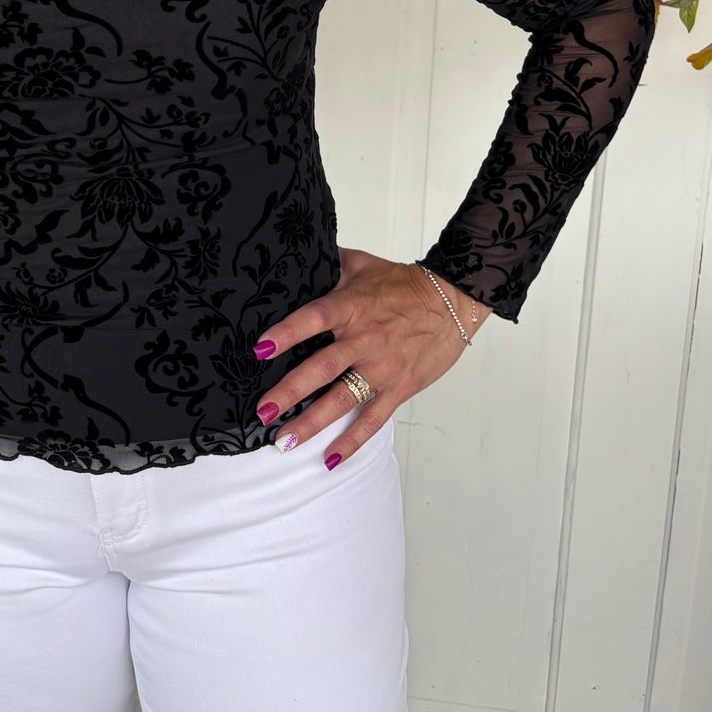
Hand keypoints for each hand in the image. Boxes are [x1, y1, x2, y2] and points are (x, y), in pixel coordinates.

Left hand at [251, 247, 487, 464]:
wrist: (451, 302)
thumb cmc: (404, 284)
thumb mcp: (361, 264)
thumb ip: (328, 262)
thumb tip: (297, 252)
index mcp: (352, 307)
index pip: (314, 318)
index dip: (287, 332)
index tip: (261, 349)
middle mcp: (364, 339)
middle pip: (322, 368)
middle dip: (290, 392)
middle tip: (263, 410)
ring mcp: (381, 367)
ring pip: (342, 399)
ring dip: (312, 422)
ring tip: (284, 440)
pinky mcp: (398, 387)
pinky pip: (372, 419)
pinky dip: (352, 441)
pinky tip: (330, 458)